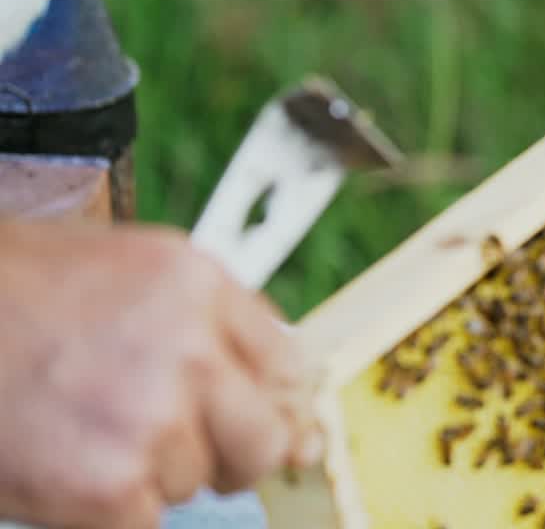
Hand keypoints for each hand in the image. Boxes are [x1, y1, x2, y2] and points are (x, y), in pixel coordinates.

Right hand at [0, 221, 321, 528]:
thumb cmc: (17, 294)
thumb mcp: (130, 271)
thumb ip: (212, 321)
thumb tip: (287, 393)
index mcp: (198, 286)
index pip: (287, 364)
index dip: (274, 401)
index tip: (262, 418)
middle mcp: (187, 348)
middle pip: (265, 435)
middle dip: (233, 451)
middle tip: (175, 442)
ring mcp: (149, 418)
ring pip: (199, 479)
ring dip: (153, 472)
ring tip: (84, 428)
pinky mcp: (107, 485)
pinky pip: (148, 521)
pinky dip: (110, 511)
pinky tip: (66, 465)